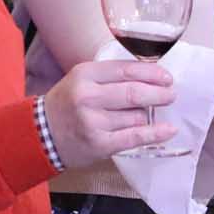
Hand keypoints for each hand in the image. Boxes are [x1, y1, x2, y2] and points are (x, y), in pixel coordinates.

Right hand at [44, 58, 180, 163]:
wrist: (40, 135)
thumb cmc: (67, 104)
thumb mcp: (82, 80)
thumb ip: (110, 77)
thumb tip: (151, 78)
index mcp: (85, 74)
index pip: (126, 70)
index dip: (151, 73)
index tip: (167, 77)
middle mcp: (88, 96)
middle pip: (134, 93)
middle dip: (159, 94)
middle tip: (172, 94)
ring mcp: (93, 121)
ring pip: (135, 116)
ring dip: (149, 115)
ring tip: (153, 114)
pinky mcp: (99, 144)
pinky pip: (134, 137)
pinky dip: (155, 133)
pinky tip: (169, 130)